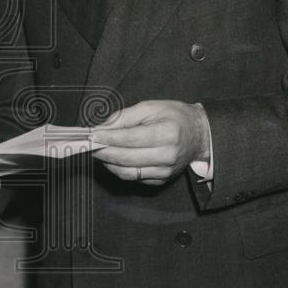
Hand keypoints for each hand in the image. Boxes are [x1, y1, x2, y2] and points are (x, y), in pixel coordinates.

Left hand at [91, 100, 209, 184]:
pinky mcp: (161, 180)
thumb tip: (102, 128)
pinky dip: (119, 169)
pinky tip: (112, 159)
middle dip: (103, 151)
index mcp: (167, 133)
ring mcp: (165, 171)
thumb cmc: (174, 117)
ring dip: (107, 163)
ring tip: (97, 152)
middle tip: (89, 145)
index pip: (129, 138)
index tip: (91, 135)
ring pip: (127, 172)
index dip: (107, 138)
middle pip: (126, 158)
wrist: (199, 135)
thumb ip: (125, 116)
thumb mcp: (151, 107)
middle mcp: (168, 155)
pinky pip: (134, 178)